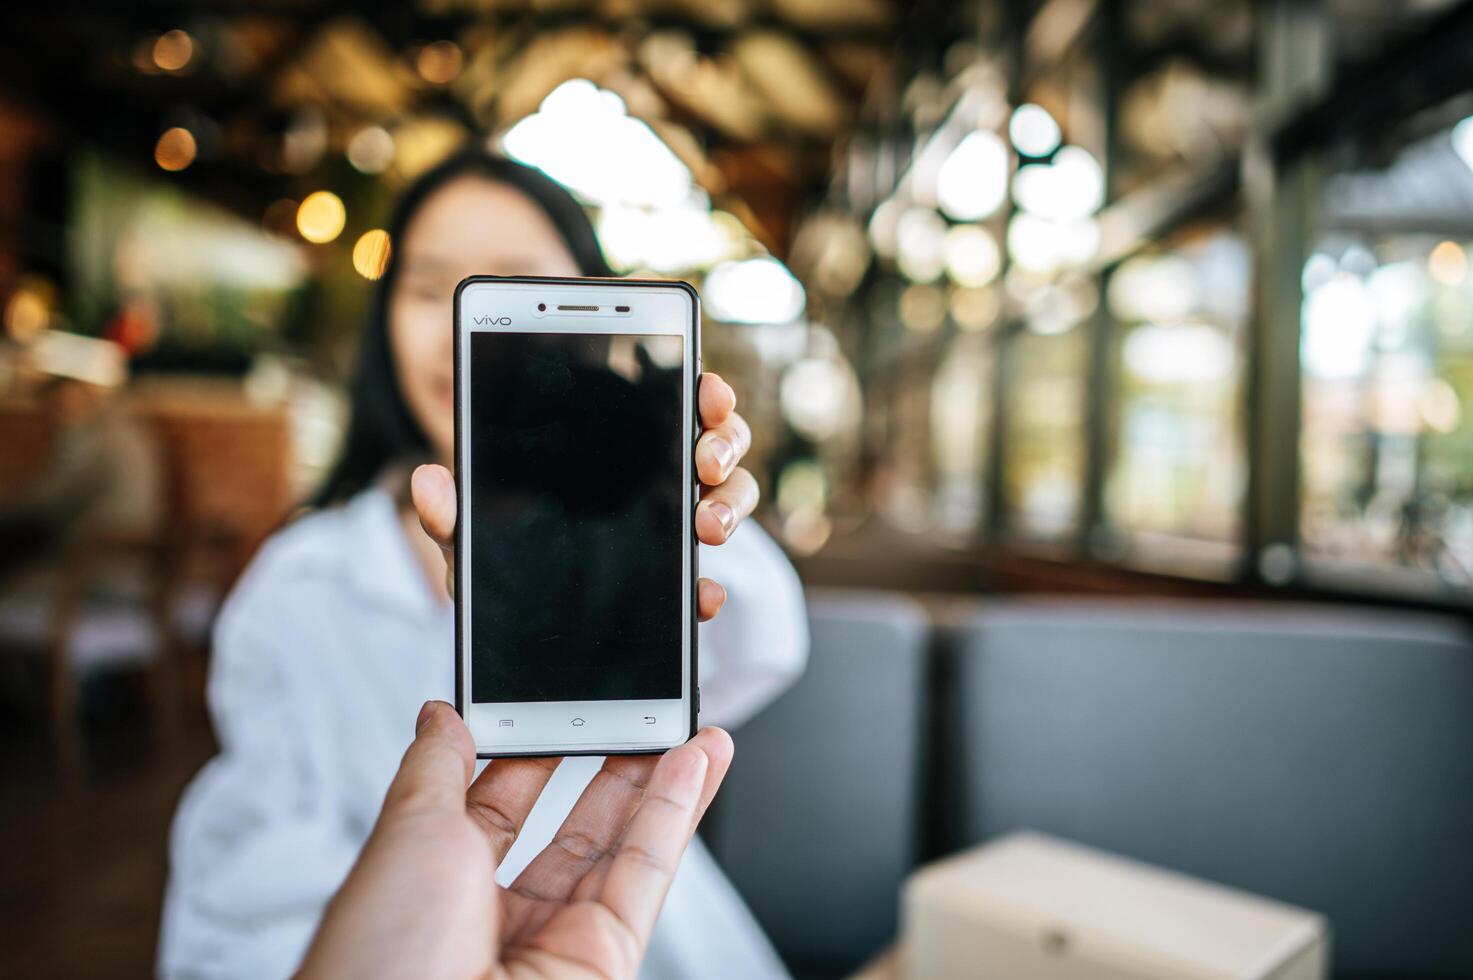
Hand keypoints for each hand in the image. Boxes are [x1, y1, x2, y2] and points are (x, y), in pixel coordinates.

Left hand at [298, 702, 733, 979]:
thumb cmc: (381, 961)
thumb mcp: (405, 834)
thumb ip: (437, 767)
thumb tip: (443, 716)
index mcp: (437, 888)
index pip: (498, 807)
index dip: (534, 753)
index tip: (559, 706)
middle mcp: (498, 920)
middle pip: (570, 829)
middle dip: (610, 766)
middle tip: (639, 714)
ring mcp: (554, 943)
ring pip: (621, 848)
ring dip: (662, 783)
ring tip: (687, 730)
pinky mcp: (604, 961)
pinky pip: (646, 875)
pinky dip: (676, 815)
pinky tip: (694, 766)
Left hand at [412, 372, 758, 620]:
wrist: (517, 622)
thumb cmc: (497, 552)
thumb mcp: (469, 533)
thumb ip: (451, 513)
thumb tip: (426, 481)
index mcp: (616, 439)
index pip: (673, 396)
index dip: (702, 388)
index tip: (708, 386)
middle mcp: (659, 472)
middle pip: (718, 439)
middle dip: (723, 444)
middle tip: (702, 463)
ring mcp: (676, 523)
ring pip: (730, 497)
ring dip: (728, 505)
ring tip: (704, 528)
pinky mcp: (678, 579)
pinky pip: (709, 576)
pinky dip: (709, 586)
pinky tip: (704, 595)